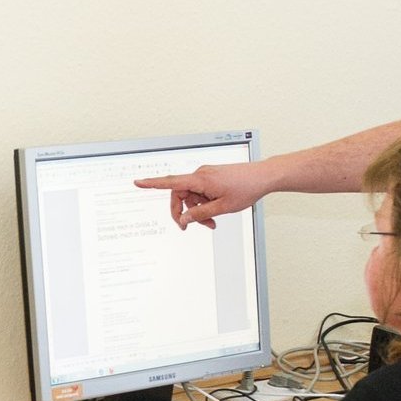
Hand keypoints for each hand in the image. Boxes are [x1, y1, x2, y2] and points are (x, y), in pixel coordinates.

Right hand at [133, 161, 277, 229]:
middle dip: (186, 212)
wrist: (263, 177)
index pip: (170, 182)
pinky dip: (205, 204)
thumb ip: (200, 214)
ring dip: (198, 210)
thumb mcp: (221, 208)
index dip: (152, 184)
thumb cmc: (246, 188)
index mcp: (200, 179)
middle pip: (181, 195)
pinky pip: (201, 192)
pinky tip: (216, 211)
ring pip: (192, 196)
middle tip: (193, 226)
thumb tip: (184, 219)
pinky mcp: (212, 178)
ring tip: (212, 221)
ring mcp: (206, 175)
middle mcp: (200, 174)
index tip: (138, 183)